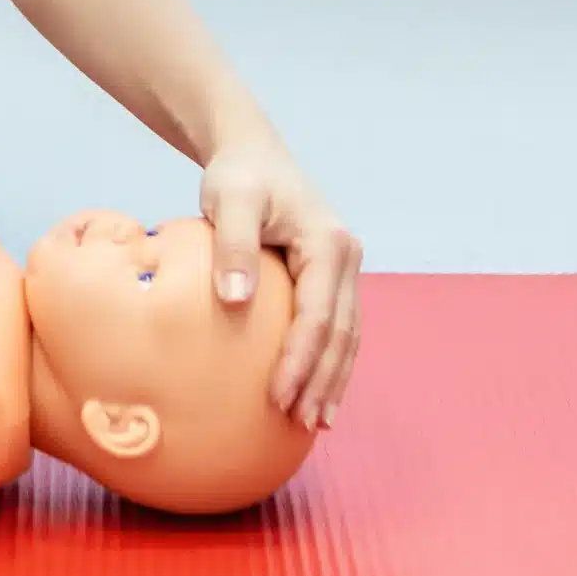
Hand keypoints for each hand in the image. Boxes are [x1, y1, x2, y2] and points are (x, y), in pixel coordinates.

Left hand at [200, 136, 361, 429]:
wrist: (250, 152)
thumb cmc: (238, 176)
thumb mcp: (231, 201)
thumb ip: (234, 246)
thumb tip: (234, 299)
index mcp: (328, 243)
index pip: (318, 316)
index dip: (301, 360)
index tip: (279, 395)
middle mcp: (346, 257)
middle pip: (341, 333)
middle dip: (324, 381)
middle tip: (302, 423)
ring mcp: (343, 267)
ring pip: (345, 334)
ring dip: (332, 379)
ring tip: (315, 421)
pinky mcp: (329, 275)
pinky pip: (335, 325)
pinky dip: (328, 360)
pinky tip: (314, 389)